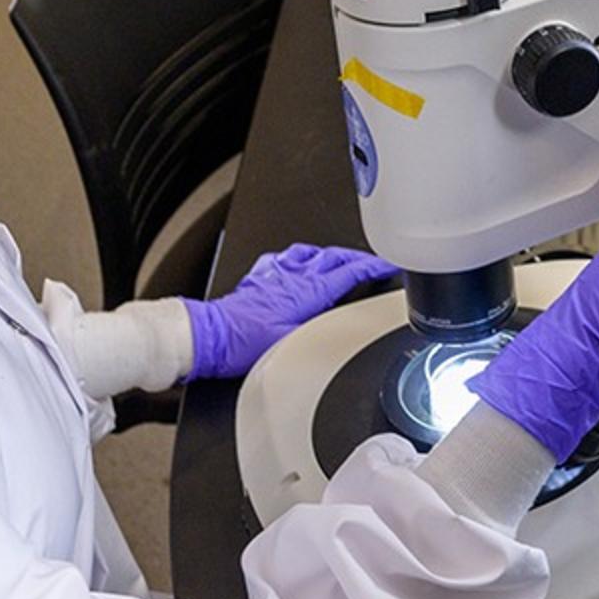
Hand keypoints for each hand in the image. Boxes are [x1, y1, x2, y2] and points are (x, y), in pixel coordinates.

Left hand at [184, 244, 397, 379]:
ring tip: (340, 259)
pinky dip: (299, 258)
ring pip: (311, 254)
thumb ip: (321, 333)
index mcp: (307, 291)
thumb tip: (344, 330)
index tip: (389, 263)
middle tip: (372, 261)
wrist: (210, 335)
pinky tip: (297, 262)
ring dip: (330, 255)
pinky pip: (285, 259)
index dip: (373, 267)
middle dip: (357, 257)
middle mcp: (293, 276)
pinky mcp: (260, 278)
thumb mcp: (292, 343)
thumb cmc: (243, 341)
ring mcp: (275, 274)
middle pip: (334, 257)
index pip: (349, 272)